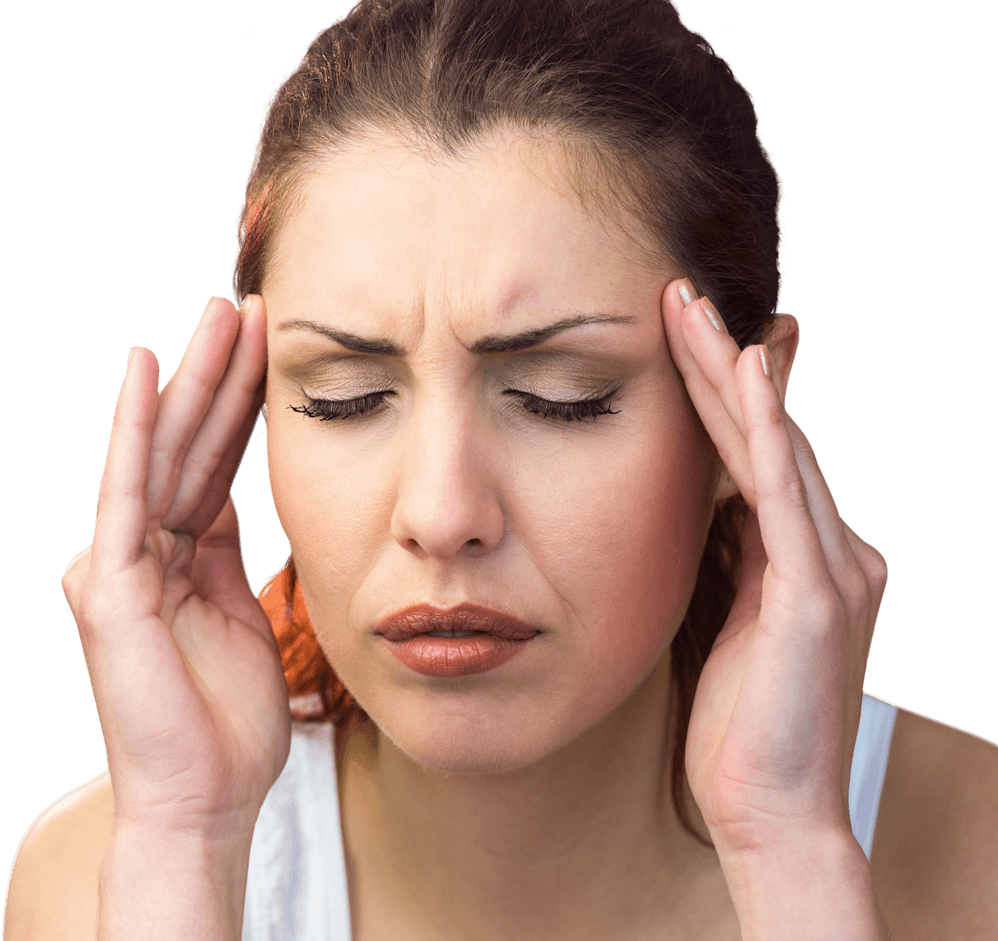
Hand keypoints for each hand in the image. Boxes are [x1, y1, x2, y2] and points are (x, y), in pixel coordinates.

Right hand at [61, 295, 290, 838]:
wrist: (206, 797)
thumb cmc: (230, 720)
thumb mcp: (241, 616)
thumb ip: (229, 556)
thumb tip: (234, 504)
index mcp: (180, 559)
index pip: (211, 463)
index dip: (239, 406)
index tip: (269, 350)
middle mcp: (142, 552)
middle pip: (185, 445)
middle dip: (218, 375)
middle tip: (245, 306)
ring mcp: (120, 566)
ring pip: (161, 453)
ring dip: (191, 382)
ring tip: (220, 318)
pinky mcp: (109, 586)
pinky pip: (127, 493)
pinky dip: (135, 431)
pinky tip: (148, 374)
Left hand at [661, 281, 888, 862]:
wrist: (772, 818)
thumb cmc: (738, 733)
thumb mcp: (718, 627)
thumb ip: (714, 565)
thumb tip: (685, 513)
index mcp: (803, 562)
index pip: (758, 458)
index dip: (719, 397)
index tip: (677, 340)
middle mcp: (832, 551)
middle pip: (768, 436)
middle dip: (720, 364)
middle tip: (678, 297)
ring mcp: (831, 569)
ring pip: (776, 448)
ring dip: (731, 374)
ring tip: (687, 309)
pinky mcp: (816, 595)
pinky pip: (785, 494)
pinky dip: (765, 429)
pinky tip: (743, 371)